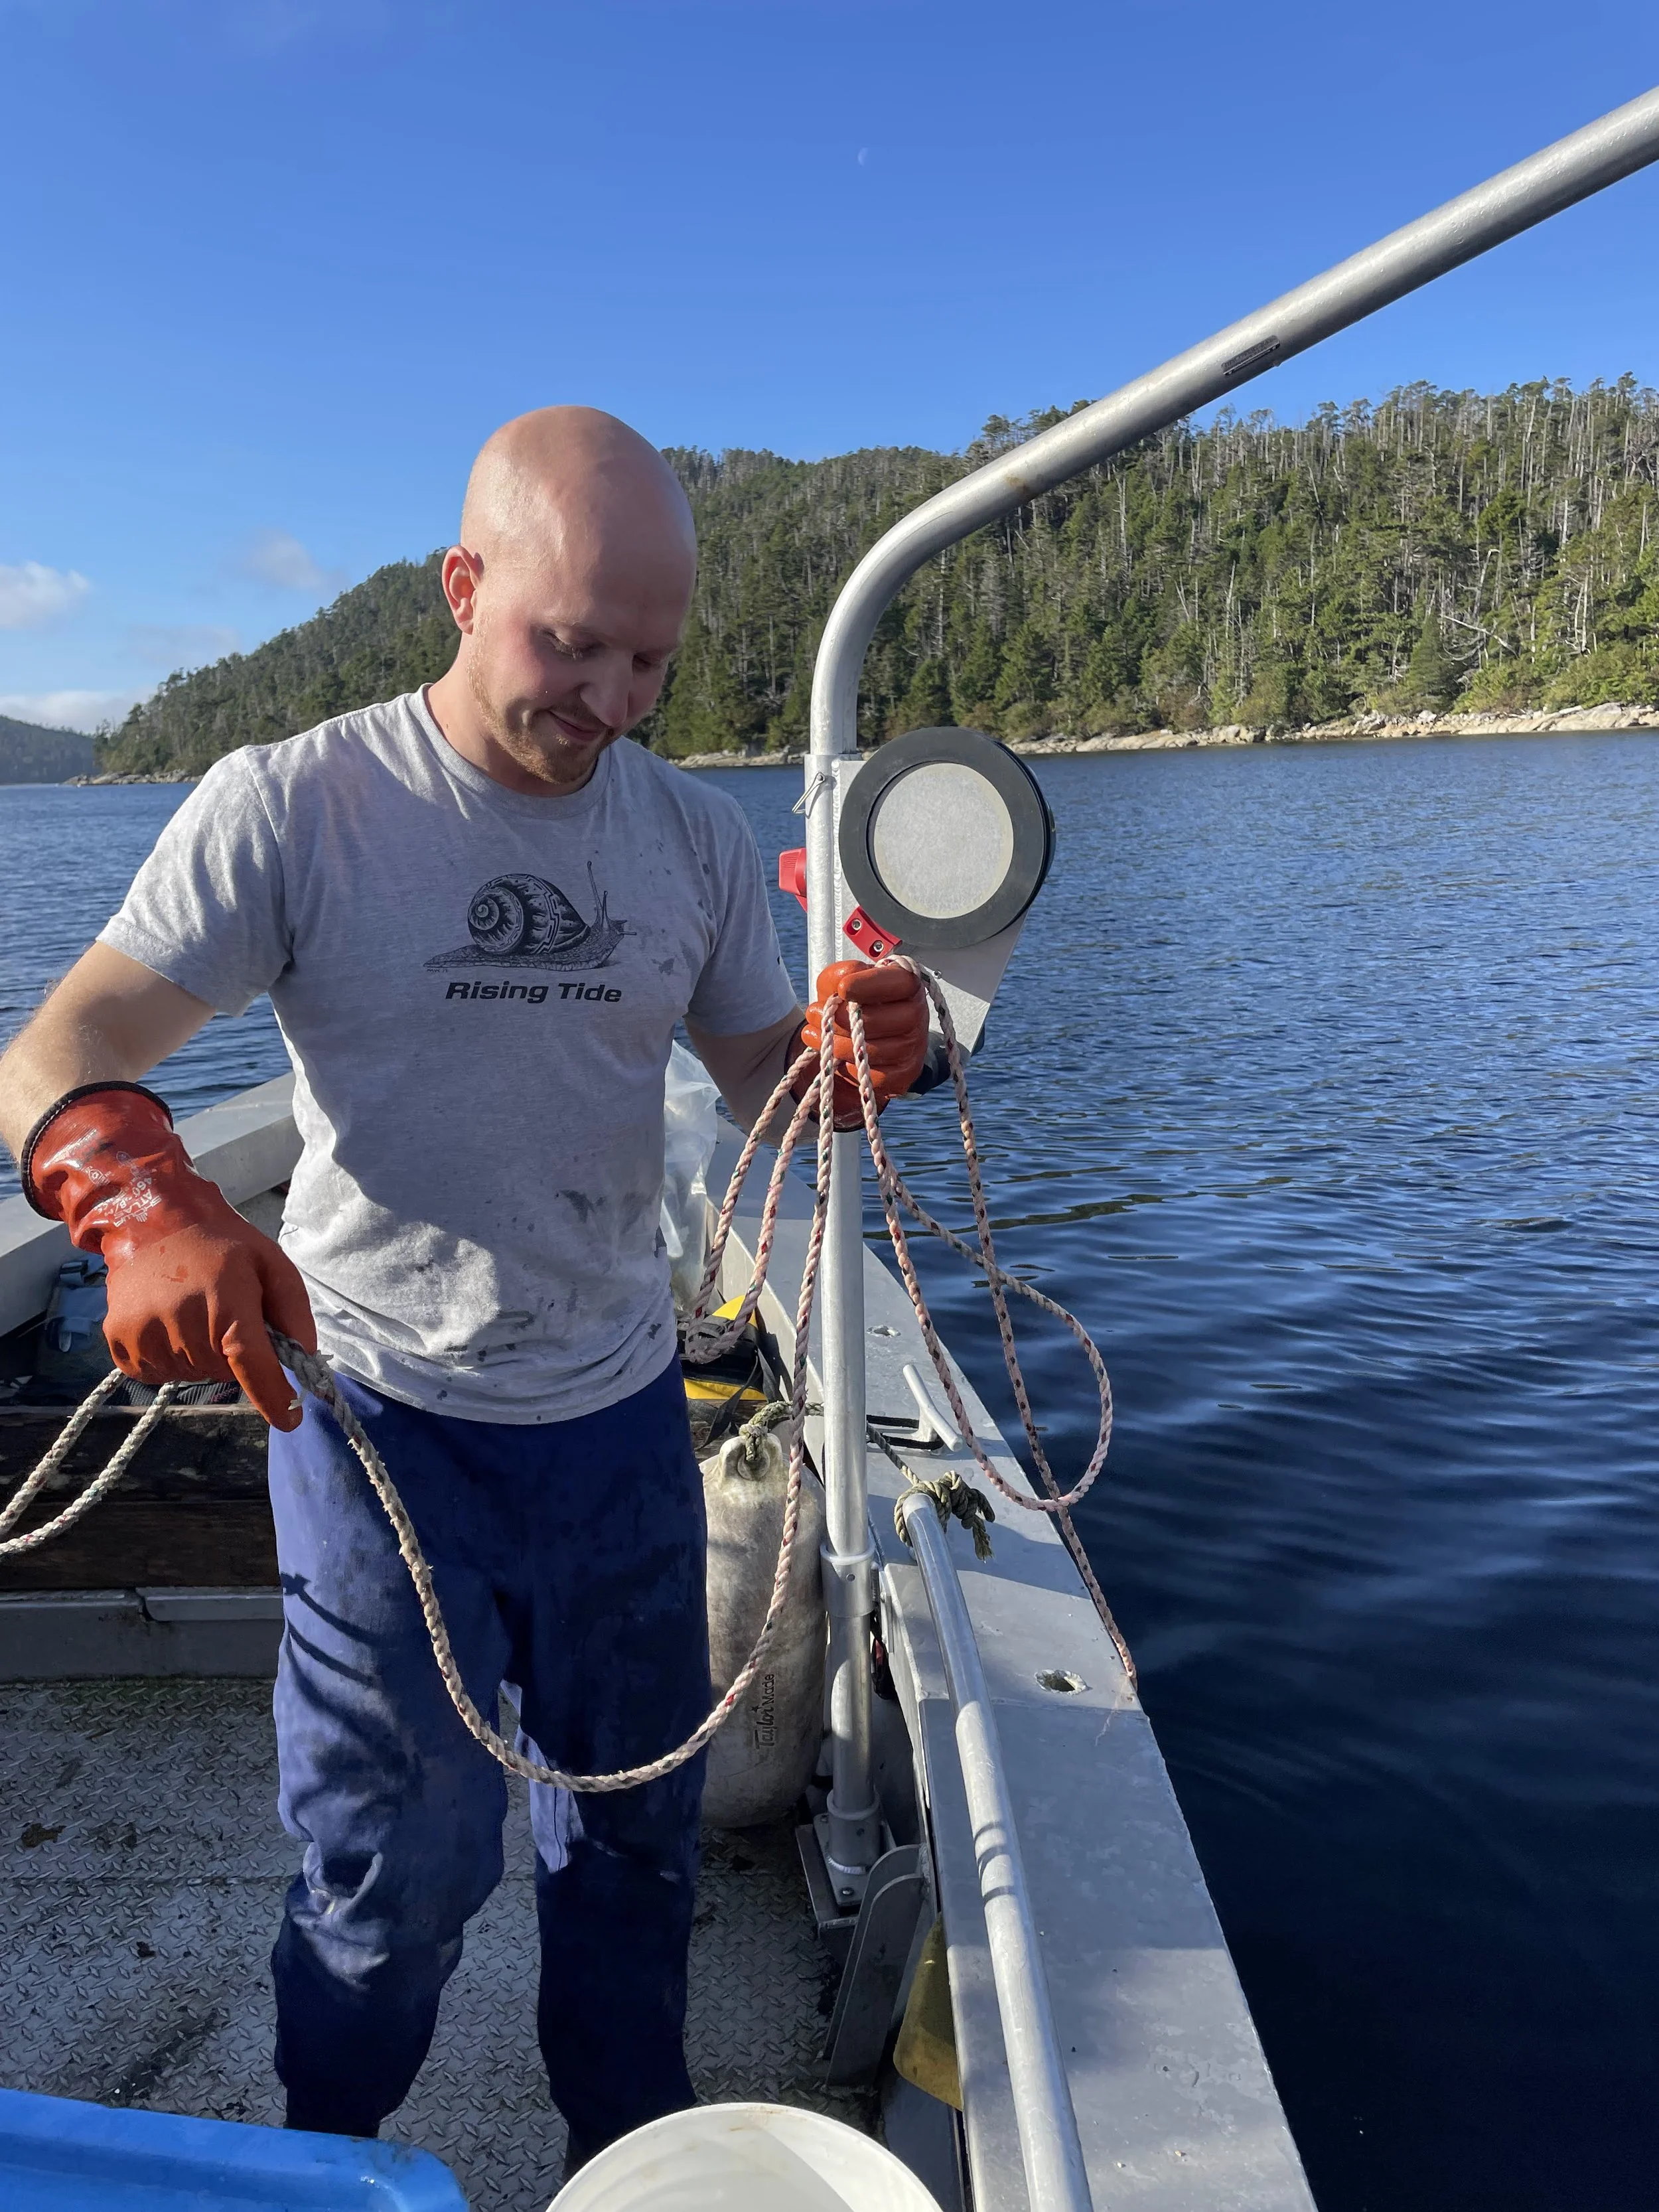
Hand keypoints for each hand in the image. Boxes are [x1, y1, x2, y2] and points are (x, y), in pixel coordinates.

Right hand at [24, 1086, 316, 1429]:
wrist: (150, 1222)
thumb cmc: (221, 1244)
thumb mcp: (270, 1264)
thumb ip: (293, 1311)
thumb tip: (305, 1358)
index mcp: (226, 1302)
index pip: (253, 1364)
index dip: (274, 1396)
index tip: (291, 1420)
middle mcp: (183, 1323)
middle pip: (224, 1372)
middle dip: (234, 1355)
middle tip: (225, 1314)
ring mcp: (146, 1335)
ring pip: (192, 1375)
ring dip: (202, 1355)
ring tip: (194, 1311)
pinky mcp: (120, 1343)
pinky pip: (158, 1373)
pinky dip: (171, 1357)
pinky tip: (170, 1322)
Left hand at [799, 961, 929, 1130]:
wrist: (871, 1037)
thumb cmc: (857, 1003)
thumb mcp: (842, 982)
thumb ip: (839, 975)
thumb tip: (842, 983)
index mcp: (907, 986)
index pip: (900, 982)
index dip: (870, 984)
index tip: (842, 988)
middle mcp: (916, 1015)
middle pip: (883, 1019)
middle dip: (842, 1019)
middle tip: (813, 1013)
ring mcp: (913, 1047)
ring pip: (873, 1051)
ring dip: (837, 1045)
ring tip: (814, 1035)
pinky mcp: (905, 1074)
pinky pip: (875, 1077)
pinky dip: (851, 1070)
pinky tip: (836, 1060)